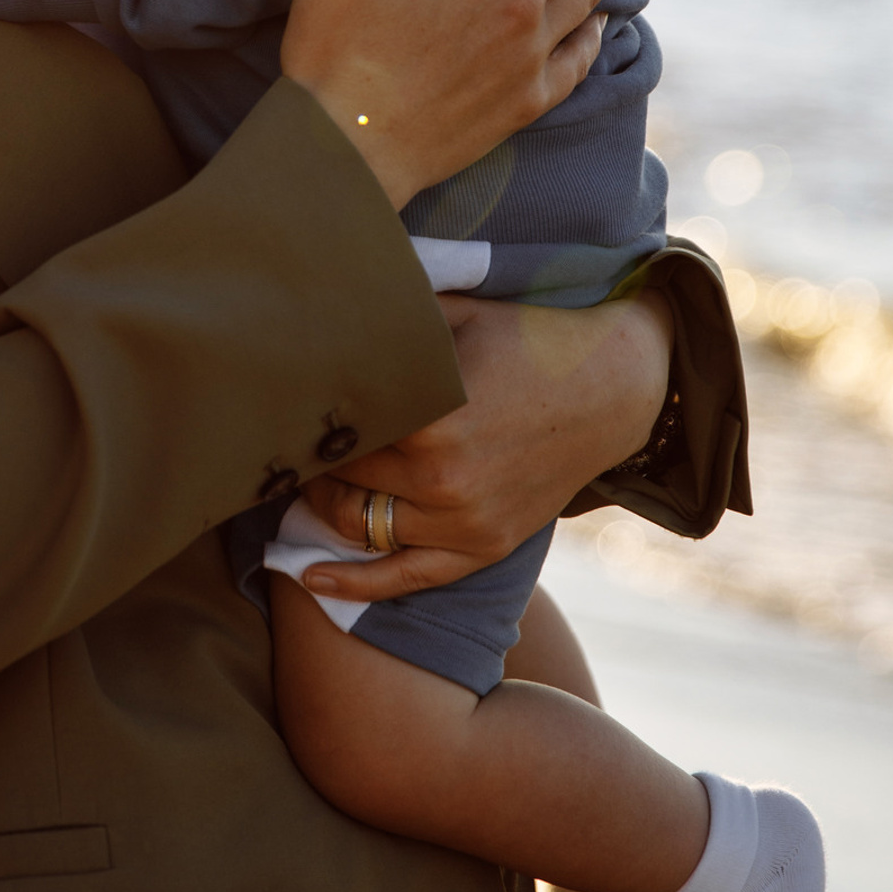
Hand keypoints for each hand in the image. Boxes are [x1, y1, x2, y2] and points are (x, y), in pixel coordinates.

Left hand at [297, 288, 672, 601]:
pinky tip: (312, 578)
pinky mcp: (485, 546)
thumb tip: (320, 308)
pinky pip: (406, 578)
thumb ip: (389, 321)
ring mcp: (466, 523)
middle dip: (310, 464)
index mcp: (431, 422)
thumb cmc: (523, 337)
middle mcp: (444, 483)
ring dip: (324, 510)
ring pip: (361, 528)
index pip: (339, 434)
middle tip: (287, 444)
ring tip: (302, 484)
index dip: (306, 422)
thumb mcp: (452, 313)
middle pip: (342, 481)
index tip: (284, 408)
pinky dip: (355, 583)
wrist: (608, 385)